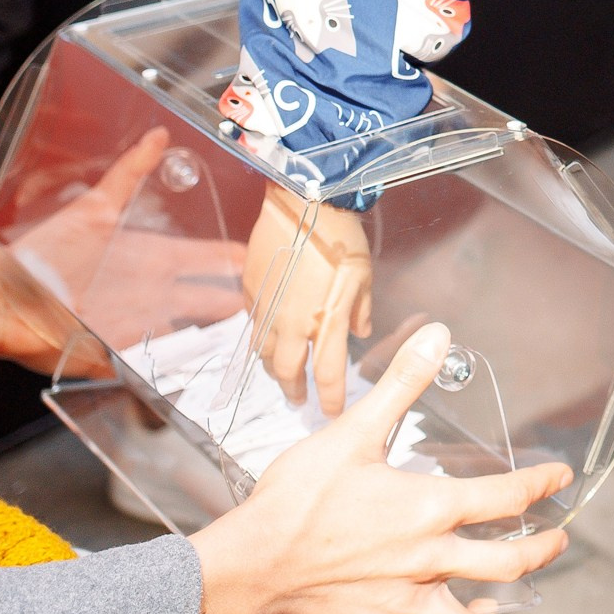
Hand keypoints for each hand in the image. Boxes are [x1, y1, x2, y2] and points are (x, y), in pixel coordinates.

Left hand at [0, 128, 246, 382]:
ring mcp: (138, 326)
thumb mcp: (93, 210)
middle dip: (243, 303)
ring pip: (192, 334)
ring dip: (221, 337)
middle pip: (210, 298)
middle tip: (277, 307)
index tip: (271, 263)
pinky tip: (199, 368)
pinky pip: (156, 366)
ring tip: (256, 341)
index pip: (210, 263)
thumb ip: (128, 173)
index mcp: (153, 261)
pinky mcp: (118, 354)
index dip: (241, 264)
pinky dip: (180, 369)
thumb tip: (159, 135)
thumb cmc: (43, 257)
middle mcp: (152, 293)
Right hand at [187, 322, 571, 613]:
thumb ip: (401, 384)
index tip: (559, 479)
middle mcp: (427, 561)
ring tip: (491, 608)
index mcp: (430, 509)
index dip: (540, 485)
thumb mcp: (353, 430)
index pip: (507, 498)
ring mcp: (402, 602)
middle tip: (555, 544)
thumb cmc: (298, 498)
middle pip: (506, 565)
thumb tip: (436, 337)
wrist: (251, 563)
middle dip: (539, 554)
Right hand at [244, 190, 373, 412]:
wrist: (302, 202)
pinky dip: (261, 339)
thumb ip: (360, 310)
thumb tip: (361, 330)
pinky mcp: (251, 291)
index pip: (328, 375)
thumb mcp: (363, 275)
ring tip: (282, 373)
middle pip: (288, 372)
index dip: (331, 399)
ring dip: (274, 369)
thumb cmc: (340, 236)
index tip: (333, 411)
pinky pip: (253, 325)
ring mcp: (268, 308)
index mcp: (327, 321)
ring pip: (264, 353)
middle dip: (294, 390)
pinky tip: (268, 337)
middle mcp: (294, 323)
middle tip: (299, 399)